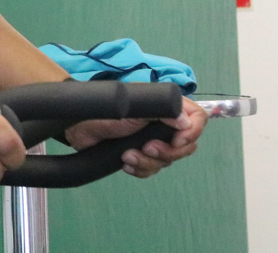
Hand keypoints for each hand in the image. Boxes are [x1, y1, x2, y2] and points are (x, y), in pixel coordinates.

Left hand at [64, 95, 206, 177]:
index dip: (192, 132)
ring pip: (167, 161)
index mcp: (166, 108)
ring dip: (148, 162)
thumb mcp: (134, 107)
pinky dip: (140, 169)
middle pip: (186, 146)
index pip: (197, 118)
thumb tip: (185, 121)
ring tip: (127, 155)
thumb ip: (161, 110)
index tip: (176, 141)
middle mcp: (163, 125)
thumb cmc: (105, 111)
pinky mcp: (139, 155)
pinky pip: (151, 170)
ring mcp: (152, 141)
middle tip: (147, 147)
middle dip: (166, 152)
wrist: (80, 127)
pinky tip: (125, 163)